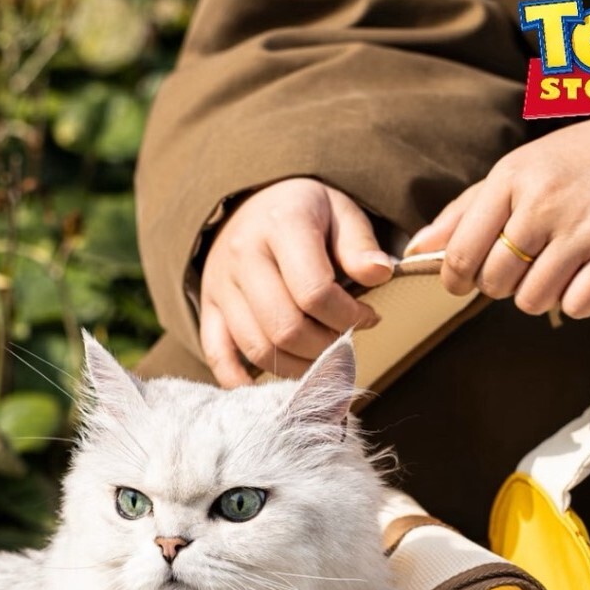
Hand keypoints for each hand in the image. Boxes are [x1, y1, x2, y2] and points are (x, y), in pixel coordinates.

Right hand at [199, 178, 393, 385]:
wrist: (249, 206)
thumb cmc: (305, 213)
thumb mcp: (339, 211)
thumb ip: (360, 244)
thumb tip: (380, 275)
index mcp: (281, 225)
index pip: (314, 292)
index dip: (348, 317)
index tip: (369, 317)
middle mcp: (244, 256)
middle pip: (285, 328)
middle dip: (325, 347)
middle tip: (344, 342)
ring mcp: (221, 287)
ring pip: (258, 349)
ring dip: (298, 367)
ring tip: (321, 357)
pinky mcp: (209, 310)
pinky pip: (218, 356)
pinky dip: (243, 381)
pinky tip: (274, 384)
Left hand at [406, 105, 589, 317]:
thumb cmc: (580, 162)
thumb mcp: (520, 170)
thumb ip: (465, 211)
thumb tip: (416, 250)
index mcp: (512, 178)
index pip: (460, 253)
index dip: (455, 279)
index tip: (463, 280)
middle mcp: (544, 202)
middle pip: (494, 283)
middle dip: (501, 285)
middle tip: (525, 263)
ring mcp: (583, 228)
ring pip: (531, 300)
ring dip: (539, 294)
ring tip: (559, 263)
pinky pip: (574, 307)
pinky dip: (577, 300)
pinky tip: (586, 273)